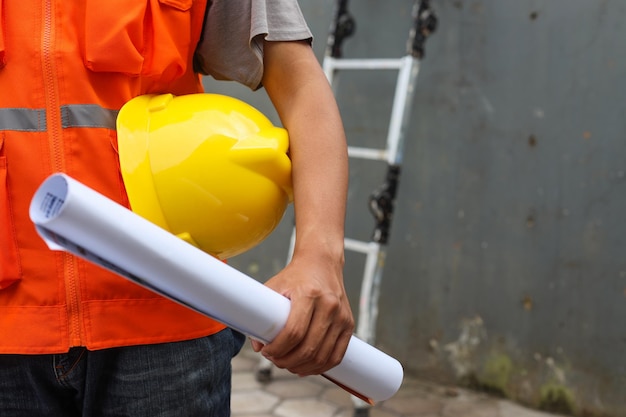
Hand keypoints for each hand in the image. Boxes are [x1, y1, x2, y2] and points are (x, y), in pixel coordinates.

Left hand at [250, 251, 354, 375]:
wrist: (322, 263)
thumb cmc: (295, 276)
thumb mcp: (274, 287)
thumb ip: (263, 315)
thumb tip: (258, 346)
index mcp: (309, 294)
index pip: (294, 332)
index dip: (278, 349)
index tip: (267, 352)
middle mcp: (329, 305)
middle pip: (308, 348)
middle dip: (287, 361)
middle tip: (274, 360)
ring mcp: (341, 316)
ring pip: (322, 356)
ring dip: (302, 367)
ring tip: (287, 364)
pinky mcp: (349, 324)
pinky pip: (337, 355)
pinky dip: (321, 367)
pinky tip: (306, 366)